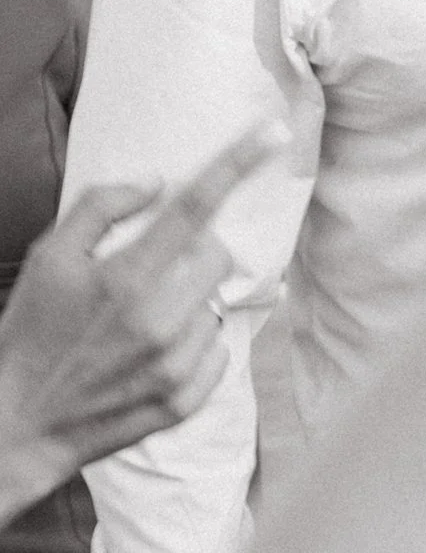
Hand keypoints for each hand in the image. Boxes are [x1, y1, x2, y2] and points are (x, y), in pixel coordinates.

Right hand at [0, 132, 270, 495]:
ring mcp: (178, 366)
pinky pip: (216, 353)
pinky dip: (192, 345)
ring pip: (214, 306)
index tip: (273, 134)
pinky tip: (150, 354)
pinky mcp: (186, 400)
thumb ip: (101, 210)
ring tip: (138, 321)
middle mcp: (162, 321)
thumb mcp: (49, 257)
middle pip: (219, 257)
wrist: (21, 418)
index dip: (237, 165)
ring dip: (188, 302)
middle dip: (195, 250)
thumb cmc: (31, 330)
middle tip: (154, 264)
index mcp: (127, 277)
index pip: (195, 208)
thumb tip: (155, 183)